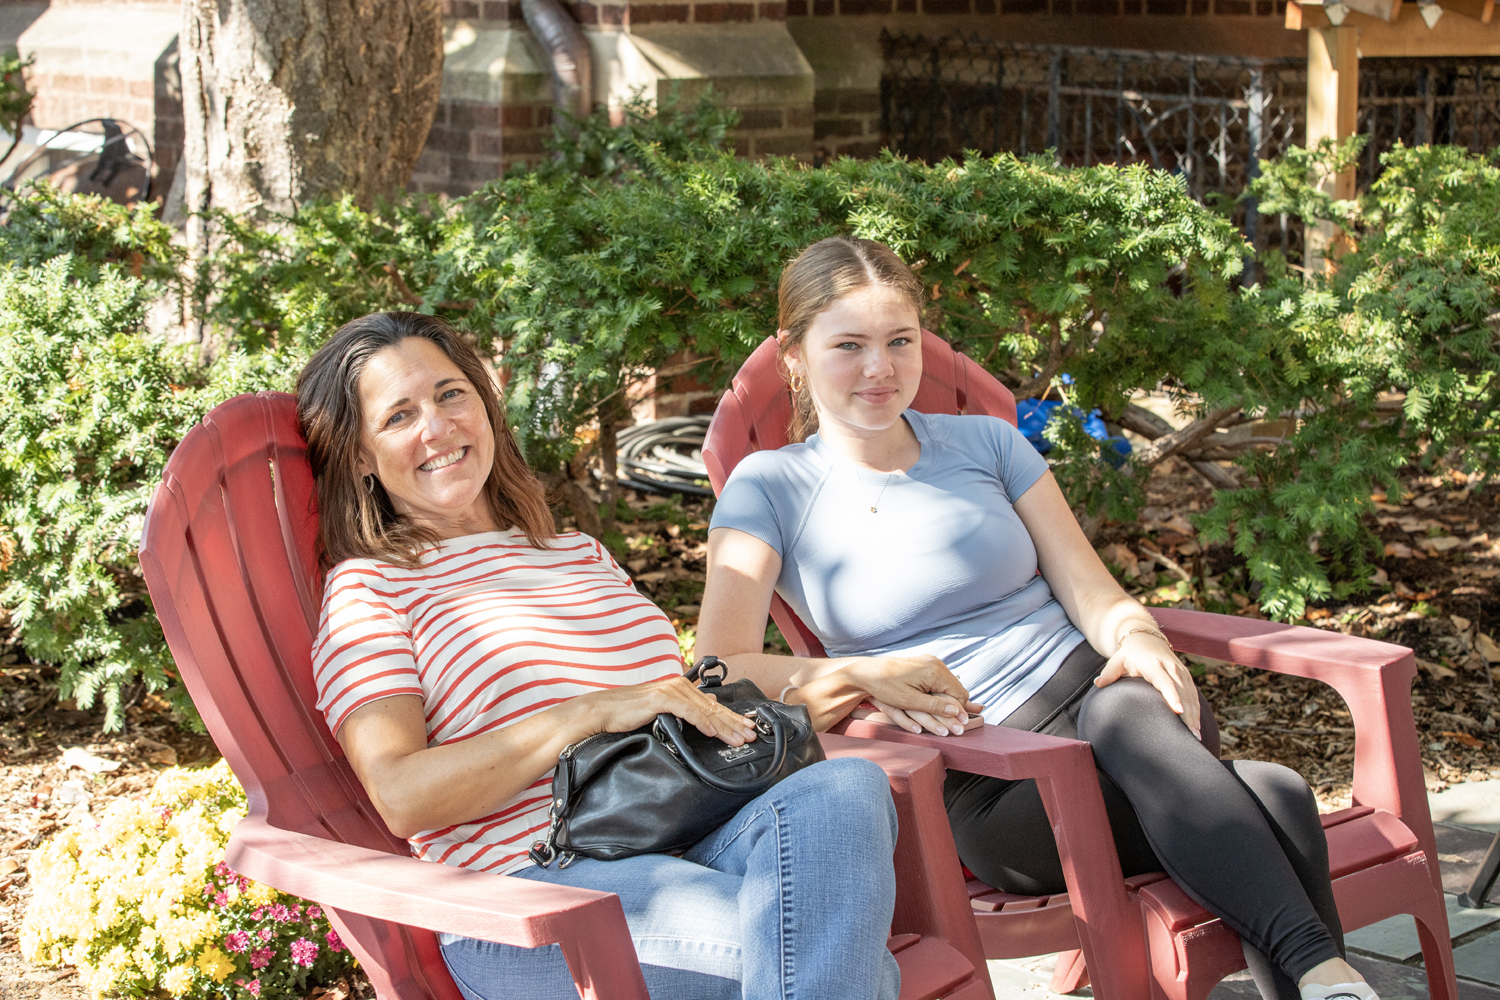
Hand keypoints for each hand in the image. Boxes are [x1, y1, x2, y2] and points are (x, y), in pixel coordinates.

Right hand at [579, 677, 757, 745]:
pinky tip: (712, 731)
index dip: (732, 719)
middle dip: (734, 723)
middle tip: (751, 735)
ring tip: (737, 738)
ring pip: (704, 711)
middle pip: (713, 708)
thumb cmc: (630, 714)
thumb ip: (684, 713)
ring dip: (723, 726)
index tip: (747, 730)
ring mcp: (670, 690)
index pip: (712, 707)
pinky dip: (701, 721)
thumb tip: (707, 714)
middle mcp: (679, 686)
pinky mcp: (660, 698)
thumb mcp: (662, 713)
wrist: (604, 711)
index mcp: (681, 689)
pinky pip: (686, 711)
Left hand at [845, 655, 983, 736]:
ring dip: (948, 700)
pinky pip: (939, 679)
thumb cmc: (885, 687)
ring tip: (947, 718)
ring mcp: (930, 662)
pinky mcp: (923, 664)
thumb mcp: (910, 701)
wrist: (866, 672)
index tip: (959, 726)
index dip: (960, 712)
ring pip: (948, 685)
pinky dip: (940, 692)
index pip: (959, 694)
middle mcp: (935, 663)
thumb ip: (934, 706)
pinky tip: (936, 703)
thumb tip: (956, 712)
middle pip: (956, 689)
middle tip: (956, 726)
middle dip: (956, 707)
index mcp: (935, 671)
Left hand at [1095, 632, 1200, 737]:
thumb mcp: (1117, 661)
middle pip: (1182, 692)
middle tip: (1192, 735)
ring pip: (1191, 694)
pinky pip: (1194, 694)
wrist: (1146, 639)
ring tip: (1196, 735)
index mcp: (1154, 665)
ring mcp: (1181, 671)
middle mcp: (1171, 667)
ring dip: (1195, 715)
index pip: (1165, 683)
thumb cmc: (1129, 655)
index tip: (1178, 711)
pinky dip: (1196, 709)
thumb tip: (1098, 684)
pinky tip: (1196, 725)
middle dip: (1189, 714)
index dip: (1172, 696)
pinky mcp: (1186, 675)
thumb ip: (1109, 673)